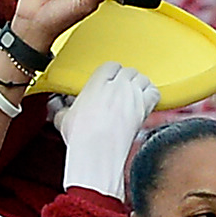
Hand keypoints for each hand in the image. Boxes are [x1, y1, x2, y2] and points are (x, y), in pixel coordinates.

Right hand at [55, 61, 158, 197]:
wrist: (98, 150)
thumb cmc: (81, 136)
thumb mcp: (64, 119)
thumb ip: (64, 110)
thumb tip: (61, 112)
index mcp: (97, 81)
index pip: (111, 66)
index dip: (112, 74)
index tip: (110, 82)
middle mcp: (117, 84)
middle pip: (128, 71)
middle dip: (126, 80)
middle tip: (122, 92)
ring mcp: (133, 94)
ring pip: (143, 79)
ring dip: (140, 86)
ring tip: (135, 96)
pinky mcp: (144, 107)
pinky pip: (155, 92)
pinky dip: (152, 95)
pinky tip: (147, 102)